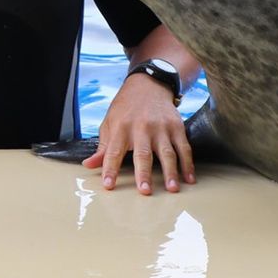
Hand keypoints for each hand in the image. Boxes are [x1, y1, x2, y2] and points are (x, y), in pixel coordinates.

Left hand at [82, 74, 194, 194]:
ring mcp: (161, 127)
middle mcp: (141, 127)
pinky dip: (188, 164)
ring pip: (167, 152)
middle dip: (143, 173)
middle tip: (145, 191)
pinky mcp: (176, 127)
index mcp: (121, 127)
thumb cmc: (125, 108)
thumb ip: (103, 147)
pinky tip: (189, 179)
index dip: (110, 169)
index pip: (113, 152)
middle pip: (142, 153)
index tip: (108, 185)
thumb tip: (88, 165)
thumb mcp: (109, 123)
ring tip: (172, 189)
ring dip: (171, 172)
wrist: (148, 85)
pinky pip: (184, 148)